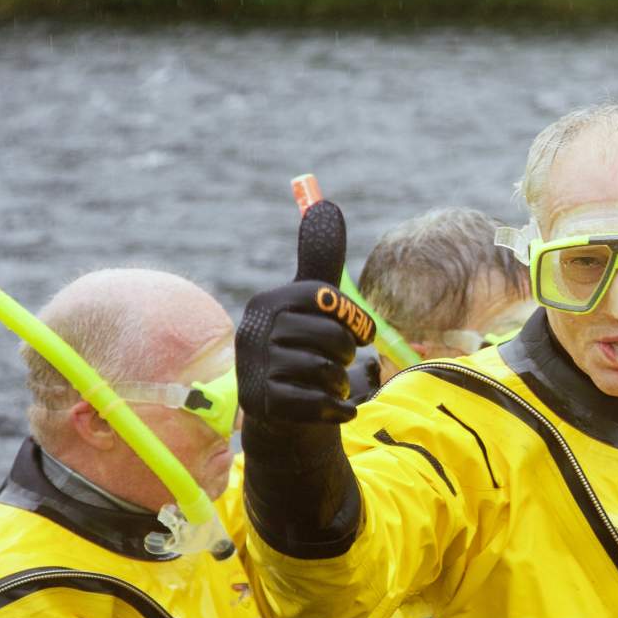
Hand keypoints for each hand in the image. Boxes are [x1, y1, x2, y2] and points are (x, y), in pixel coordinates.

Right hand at [237, 200, 373, 425]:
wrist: (282, 413)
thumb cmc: (303, 349)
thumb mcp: (311, 303)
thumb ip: (320, 259)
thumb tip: (324, 204)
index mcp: (268, 303)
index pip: (326, 298)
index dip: (355, 318)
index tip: (363, 333)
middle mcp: (254, 332)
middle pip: (333, 338)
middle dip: (346, 355)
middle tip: (336, 363)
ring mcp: (256, 370)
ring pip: (329, 372)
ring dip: (340, 383)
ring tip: (326, 385)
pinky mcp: (264, 405)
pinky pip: (321, 403)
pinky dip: (337, 408)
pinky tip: (331, 407)